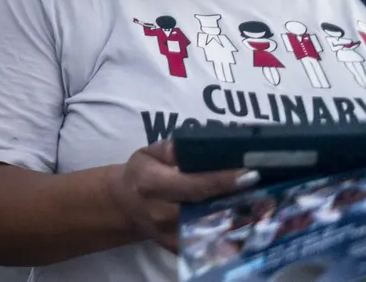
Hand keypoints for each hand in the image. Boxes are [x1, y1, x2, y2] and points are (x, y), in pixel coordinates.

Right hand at [105, 139, 254, 252]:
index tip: (251, 174)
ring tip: (266, 206)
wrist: (126, 206)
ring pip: (213, 230)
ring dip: (240, 220)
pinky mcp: (180, 249)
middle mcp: (161, 213)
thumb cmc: (142, 174)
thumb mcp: (148, 153)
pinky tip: (251, 223)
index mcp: (152, 185)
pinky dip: (231, 235)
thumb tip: (198, 146)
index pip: (194, 184)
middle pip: (208, 210)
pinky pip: (210, 244)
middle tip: (269, 191)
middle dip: (239, 202)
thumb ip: (172, 149)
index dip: (224, 180)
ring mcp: (171, 236)